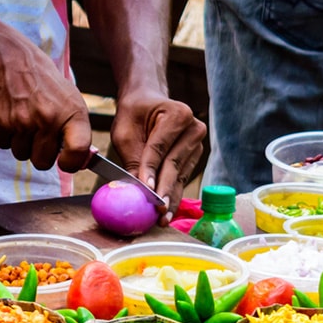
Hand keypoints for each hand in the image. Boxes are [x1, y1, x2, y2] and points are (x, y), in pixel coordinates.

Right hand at [0, 22, 93, 173]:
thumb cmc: (42, 79)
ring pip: (21, 155)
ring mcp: (23, 122)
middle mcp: (48, 119)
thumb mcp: (69, 98)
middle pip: (43, 163)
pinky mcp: (0, 122)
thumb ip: (75, 128)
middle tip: (38, 134)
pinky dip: (6, 135)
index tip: (65, 161)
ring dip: (21, 143)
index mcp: (71, 112)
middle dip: (39, 154)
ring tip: (23, 119)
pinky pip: (4, 145)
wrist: (7, 57)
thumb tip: (80, 160)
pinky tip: (10, 115)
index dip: (71, 163)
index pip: (78, 151)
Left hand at [110, 89, 205, 220]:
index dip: (151, 171)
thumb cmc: (133, 115)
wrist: (145, 104)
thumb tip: (135, 191)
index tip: (146, 191)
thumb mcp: (125, 134)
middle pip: (174, 164)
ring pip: (180, 176)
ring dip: (170, 197)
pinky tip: (167, 211)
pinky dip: (173, 194)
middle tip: (159, 211)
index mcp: (178, 114)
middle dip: (164, 190)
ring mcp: (197, 144)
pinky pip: (182, 178)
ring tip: (162, 218)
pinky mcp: (194, 157)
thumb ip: (132, 160)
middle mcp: (194, 128)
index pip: (160, 147)